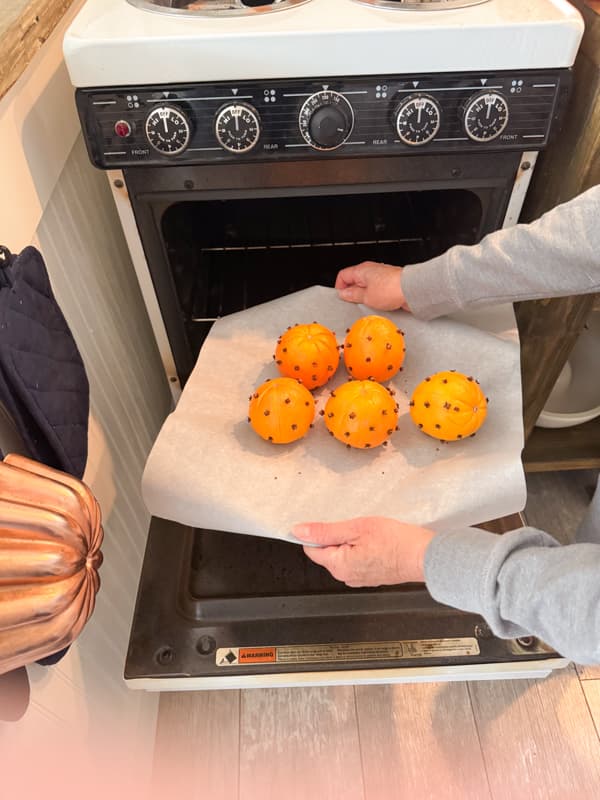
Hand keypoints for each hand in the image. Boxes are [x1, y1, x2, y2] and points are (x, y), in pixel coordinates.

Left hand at [292, 516, 436, 586]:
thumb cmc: (396, 541)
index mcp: (338, 565)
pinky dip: (361, 549)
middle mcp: (346, 576)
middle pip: (327, 552)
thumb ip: (325, 531)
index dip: (318, 532)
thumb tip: (299, 531)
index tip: (330, 521)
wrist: (424, 556)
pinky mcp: (370, 577)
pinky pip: (357, 560)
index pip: (311, 548)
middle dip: (337, 536)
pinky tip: (375, 541)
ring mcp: (359, 579)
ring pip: (343, 555)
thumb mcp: (357, 528)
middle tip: (356, 525)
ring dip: (350, 542)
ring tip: (368, 533)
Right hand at [335, 262, 409, 311]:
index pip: (343, 275)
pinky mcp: (389, 282)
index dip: (340, 287)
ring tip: (369, 304)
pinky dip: (375, 296)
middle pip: (355, 280)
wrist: (412, 290)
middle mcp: (371, 270)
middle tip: (355, 302)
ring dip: (365, 295)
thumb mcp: (366, 296)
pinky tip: (379, 303)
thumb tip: (344, 293)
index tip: (342, 297)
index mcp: (361, 270)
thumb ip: (353, 295)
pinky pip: (377, 289)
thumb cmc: (392, 289)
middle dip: (353, 292)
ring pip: (366, 285)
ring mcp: (381, 275)